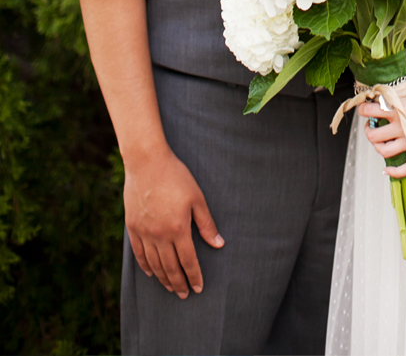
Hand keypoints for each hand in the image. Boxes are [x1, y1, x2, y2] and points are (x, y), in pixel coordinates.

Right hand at [123, 147, 222, 298]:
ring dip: (163, 278)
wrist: (147, 164)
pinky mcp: (132, 227)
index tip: (198, 288)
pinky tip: (151, 273)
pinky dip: (145, 266)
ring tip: (171, 288)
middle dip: (179, 282)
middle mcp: (159, 235)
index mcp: (177, 229)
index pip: (187, 260)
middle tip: (184, 295)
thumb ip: (207, 224)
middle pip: (170, 266)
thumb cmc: (177, 178)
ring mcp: (143, 232)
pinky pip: (138, 253)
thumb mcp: (197, 199)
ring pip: (153, 263)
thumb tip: (219, 244)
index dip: (194, 276)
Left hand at [360, 79, 405, 177]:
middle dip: (368, 129)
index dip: (364, 109)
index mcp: (401, 108)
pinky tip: (388, 170)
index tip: (366, 107)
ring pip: (384, 151)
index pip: (371, 111)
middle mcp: (403, 126)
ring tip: (379, 139)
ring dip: (377, 146)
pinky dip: (396, 172)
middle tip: (371, 123)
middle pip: (373, 135)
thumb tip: (400, 102)